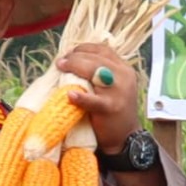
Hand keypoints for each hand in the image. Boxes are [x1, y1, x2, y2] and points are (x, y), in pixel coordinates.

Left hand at [53, 42, 144, 157]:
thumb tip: (72, 59)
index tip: (70, 53)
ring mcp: (118, 92)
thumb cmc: (113, 110)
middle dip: (75, 57)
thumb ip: (100, 72)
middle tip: (60, 62)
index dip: (84, 48)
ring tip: (60, 69)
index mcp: (124, 69)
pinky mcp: (110, 108)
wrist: (125, 137)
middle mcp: (124, 77)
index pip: (103, 50)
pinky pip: (93, 100)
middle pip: (96, 58)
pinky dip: (80, 97)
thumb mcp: (113, 86)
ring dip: (74, 67)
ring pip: (95, 71)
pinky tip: (70, 95)